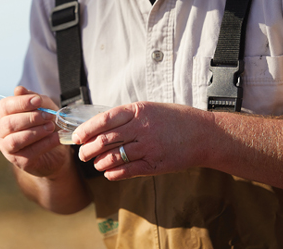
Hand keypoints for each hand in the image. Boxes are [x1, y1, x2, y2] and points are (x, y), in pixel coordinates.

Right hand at [0, 86, 70, 177]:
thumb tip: (18, 90)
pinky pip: (29, 152)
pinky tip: (56, 138)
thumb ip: (32, 98)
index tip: (38, 100)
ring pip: (15, 140)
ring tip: (51, 127)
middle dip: (30, 118)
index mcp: (3, 115)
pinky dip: (44, 144)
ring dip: (35, 132)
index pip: (5, 106)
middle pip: (8, 123)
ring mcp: (7, 148)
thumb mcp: (43, 107)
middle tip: (49, 115)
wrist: (56, 149)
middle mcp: (0, 132)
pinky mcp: (19, 162)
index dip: (21, 102)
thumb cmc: (45, 124)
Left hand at [72, 101, 213, 180]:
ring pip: (113, 157)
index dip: (86, 129)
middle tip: (82, 154)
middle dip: (88, 149)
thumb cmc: (176, 120)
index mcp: (138, 111)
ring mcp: (148, 147)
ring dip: (99, 162)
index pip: (103, 120)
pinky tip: (108, 173)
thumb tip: (100, 126)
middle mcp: (141, 128)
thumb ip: (127, 116)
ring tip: (95, 163)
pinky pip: (127, 170)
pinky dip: (113, 173)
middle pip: (104, 140)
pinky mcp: (155, 164)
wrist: (205, 135)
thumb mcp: (150, 109)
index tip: (76, 136)